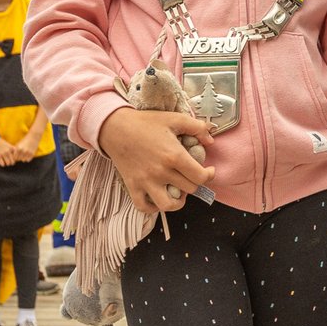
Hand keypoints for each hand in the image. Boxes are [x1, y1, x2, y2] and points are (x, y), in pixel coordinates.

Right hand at [0, 138, 15, 166]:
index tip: (14, 159)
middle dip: (11, 163)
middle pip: (13, 161)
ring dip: (7, 164)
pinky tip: (2, 163)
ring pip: (8, 163)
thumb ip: (12, 150)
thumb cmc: (1, 143)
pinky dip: (2, 164)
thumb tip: (15, 157)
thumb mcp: (9, 145)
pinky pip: (2, 164)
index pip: (17, 156)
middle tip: (10, 162)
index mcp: (12, 148)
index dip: (16, 159)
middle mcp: (8, 151)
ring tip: (6, 163)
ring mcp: (3, 154)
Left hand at [13, 137, 37, 162]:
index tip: (15, 155)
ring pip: (23, 160)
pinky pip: (28, 160)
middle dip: (19, 158)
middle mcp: (23, 151)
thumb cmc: (24, 140)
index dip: (14, 157)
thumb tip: (12, 158)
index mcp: (18, 148)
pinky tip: (27, 154)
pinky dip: (27, 158)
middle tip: (20, 155)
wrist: (33, 137)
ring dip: (23, 158)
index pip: (14, 157)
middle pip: (18, 159)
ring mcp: (28, 153)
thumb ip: (14, 150)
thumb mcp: (18, 144)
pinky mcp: (32, 154)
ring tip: (23, 154)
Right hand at [97, 107, 216, 212]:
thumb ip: (197, 127)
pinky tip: (159, 198)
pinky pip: (144, 207)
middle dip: (195, 183)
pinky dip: (153, 207)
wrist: (116, 127)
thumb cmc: (146, 122)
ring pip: (168, 205)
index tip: (209, 171)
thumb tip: (210, 141)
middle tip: (192, 176)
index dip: (210, 175)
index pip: (200, 177)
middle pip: (189, 190)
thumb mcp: (174, 118)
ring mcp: (146, 182)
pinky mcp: (132, 186)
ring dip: (178, 202)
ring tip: (179, 193)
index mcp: (174, 156)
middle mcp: (161, 172)